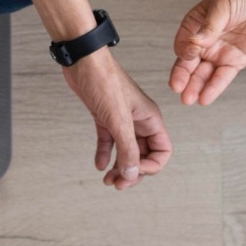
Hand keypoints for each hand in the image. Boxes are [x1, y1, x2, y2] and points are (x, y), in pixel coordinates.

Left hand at [61, 48, 172, 189]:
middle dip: (132, 172)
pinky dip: (105, 154)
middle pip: (144, 155)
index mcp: (150, 119)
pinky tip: (99, 165)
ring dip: (119, 167)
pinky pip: (110, 142)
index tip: (132, 171)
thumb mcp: (118, 119)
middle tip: (116, 184)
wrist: (83, 61)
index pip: (162, 151)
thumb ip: (127, 148)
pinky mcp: (106, 117)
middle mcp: (140, 120)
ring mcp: (122, 119)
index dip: (150, 166)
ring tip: (107, 180)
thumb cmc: (104, 81)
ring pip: (126, 150)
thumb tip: (132, 175)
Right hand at [169, 0, 245, 106]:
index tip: (188, 55)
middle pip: (189, 63)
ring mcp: (219, 53)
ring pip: (203, 74)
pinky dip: (214, 88)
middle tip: (178, 88)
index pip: (183, 43)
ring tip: (189, 99)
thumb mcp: (222, 7)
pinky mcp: (235, 61)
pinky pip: (222, 77)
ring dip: (195, 87)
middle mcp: (204, 42)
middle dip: (182, 76)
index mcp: (195, 26)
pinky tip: (205, 98)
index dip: (184, 51)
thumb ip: (209, 27)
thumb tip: (195, 43)